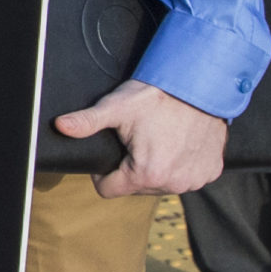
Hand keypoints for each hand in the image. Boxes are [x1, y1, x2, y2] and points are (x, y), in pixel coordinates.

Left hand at [51, 79, 227, 199]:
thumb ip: (87, 121)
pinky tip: (180, 143)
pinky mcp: (210, 172)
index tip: (111, 151)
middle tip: (138, 139)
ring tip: (159, 139)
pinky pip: (186, 177)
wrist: (202, 82)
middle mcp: (172, 184)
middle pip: (135, 187)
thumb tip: (60, 126)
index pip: (109, 189)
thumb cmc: (159, 94)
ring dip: (157, 168)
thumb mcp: (118, 107)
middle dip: (132, 168)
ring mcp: (194, 180)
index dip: (103, 172)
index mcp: (146, 173)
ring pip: (160, 184)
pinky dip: (181, 164)